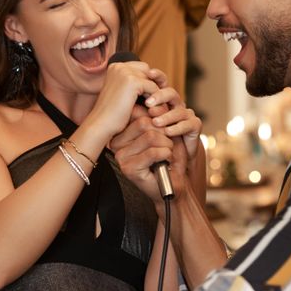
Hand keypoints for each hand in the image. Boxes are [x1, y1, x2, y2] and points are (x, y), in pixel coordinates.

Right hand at [85, 61, 162, 141]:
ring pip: (152, 79)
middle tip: (157, 100)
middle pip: (147, 70)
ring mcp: (125, 72)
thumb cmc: (112, 115)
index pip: (139, 67)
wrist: (101, 125)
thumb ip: (135, 85)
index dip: (147, 80)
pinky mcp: (133, 81)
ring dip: (156, 92)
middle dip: (153, 83)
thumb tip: (159, 80)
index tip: (151, 95)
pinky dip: (156, 100)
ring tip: (156, 106)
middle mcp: (119, 66)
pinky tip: (152, 110)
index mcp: (115, 67)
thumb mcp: (122, 95)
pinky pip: (154, 88)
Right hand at [110, 74, 200, 200]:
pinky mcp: (129, 169)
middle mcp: (117, 144)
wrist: (173, 186)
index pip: (138, 112)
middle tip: (169, 145)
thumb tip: (154, 104)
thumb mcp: (165, 131)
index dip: (158, 117)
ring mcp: (121, 157)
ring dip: (167, 144)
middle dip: (164, 132)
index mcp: (121, 133)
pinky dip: (167, 155)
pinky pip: (154, 152)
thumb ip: (158, 117)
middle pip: (145, 123)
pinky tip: (166, 161)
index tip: (166, 129)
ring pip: (150, 136)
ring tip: (168, 154)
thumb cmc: (169, 158)